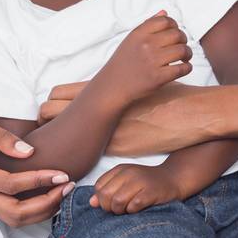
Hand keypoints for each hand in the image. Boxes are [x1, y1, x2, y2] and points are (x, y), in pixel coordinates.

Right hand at [0, 106, 73, 226]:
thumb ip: (2, 137)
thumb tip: (30, 152)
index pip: (10, 184)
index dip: (38, 181)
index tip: (61, 173)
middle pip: (13, 211)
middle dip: (44, 203)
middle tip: (67, 186)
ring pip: (12, 218)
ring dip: (40, 211)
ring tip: (62, 193)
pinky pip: (9, 213)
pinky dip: (32, 211)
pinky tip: (49, 197)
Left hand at [37, 81, 211, 156]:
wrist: (191, 113)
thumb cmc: (169, 95)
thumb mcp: (141, 82)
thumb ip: (121, 85)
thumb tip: (111, 83)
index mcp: (101, 91)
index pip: (59, 92)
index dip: (51, 100)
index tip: (50, 108)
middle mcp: (97, 109)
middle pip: (52, 110)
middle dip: (46, 119)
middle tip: (46, 127)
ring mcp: (105, 129)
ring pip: (66, 135)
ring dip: (62, 138)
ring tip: (60, 142)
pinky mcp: (119, 147)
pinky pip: (89, 152)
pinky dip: (82, 153)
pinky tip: (82, 155)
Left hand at [89, 163, 182, 213]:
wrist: (173, 179)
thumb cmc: (146, 183)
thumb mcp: (125, 183)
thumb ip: (108, 190)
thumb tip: (92, 202)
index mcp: (120, 170)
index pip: (99, 187)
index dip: (101, 199)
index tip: (111, 203)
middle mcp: (129, 173)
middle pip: (106, 195)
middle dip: (109, 207)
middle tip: (119, 209)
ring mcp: (140, 182)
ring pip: (118, 201)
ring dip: (120, 210)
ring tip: (128, 210)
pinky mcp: (151, 192)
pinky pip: (134, 205)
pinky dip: (133, 211)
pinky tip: (137, 209)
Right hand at [96, 11, 192, 104]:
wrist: (112, 86)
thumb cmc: (123, 62)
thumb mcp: (131, 39)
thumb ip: (148, 25)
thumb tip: (165, 12)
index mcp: (139, 33)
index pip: (166, 21)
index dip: (175, 25)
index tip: (175, 33)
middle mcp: (145, 45)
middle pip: (177, 35)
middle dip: (184, 40)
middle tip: (182, 46)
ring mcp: (152, 61)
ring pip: (183, 50)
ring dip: (188, 54)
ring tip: (184, 58)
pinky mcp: (157, 78)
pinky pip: (182, 68)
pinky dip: (187, 68)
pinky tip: (183, 68)